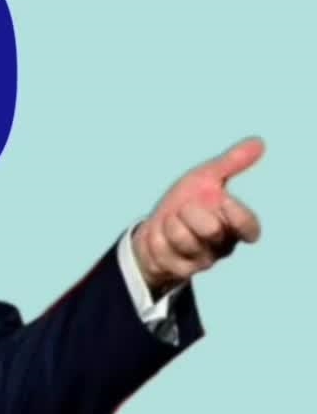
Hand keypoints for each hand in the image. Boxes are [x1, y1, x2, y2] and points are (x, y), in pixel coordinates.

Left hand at [132, 137, 263, 293]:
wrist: (155, 224)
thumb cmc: (186, 200)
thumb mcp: (205, 177)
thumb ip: (231, 163)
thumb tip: (258, 142)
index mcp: (234, 226)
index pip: (250, 229)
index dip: (235, 213)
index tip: (219, 198)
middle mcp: (221, 246)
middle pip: (211, 230)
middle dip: (190, 212)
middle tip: (184, 209)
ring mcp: (201, 260)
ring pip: (184, 240)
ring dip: (170, 224)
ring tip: (171, 222)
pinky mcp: (179, 270)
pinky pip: (163, 251)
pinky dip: (154, 237)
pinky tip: (158, 234)